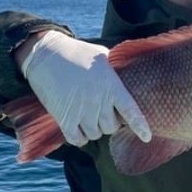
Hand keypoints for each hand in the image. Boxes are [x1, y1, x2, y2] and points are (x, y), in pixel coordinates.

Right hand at [17, 31, 150, 145]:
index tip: (146, 137)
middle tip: (102, 114)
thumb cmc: (75, 52)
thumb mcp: (101, 56)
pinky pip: (77, 139)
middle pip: (111, 127)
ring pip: (95, 134)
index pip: (131, 110)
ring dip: (93, 129)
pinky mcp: (64, 118)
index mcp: (111, 85)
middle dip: (109, 123)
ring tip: (88, 118)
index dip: (140, 125)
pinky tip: (78, 129)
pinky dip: (79, 137)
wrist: (45, 54)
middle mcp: (98, 100)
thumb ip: (115, 69)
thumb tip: (127, 74)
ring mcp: (81, 111)